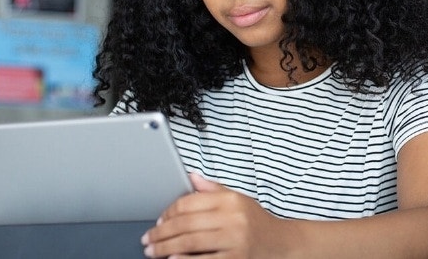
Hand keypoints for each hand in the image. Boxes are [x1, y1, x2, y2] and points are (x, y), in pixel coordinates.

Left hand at [141, 173, 285, 257]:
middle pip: (186, 223)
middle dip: (162, 232)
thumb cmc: (255, 221)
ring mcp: (234, 240)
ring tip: (153, 251)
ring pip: (190, 242)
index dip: (169, 212)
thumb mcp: (238, 199)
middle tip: (148, 239)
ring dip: (166, 247)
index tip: (158, 221)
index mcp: (230, 200)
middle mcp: (232, 218)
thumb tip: (191, 176)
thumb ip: (213, 189)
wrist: (279, 244)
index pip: (190, 202)